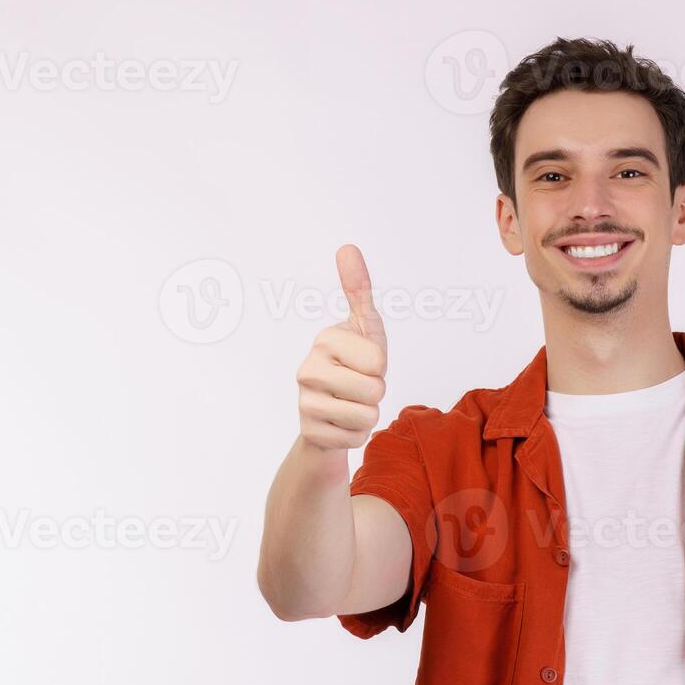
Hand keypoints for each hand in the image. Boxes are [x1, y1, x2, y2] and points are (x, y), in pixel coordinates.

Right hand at [294, 244, 388, 451]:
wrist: (328, 413)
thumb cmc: (353, 365)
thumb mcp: (364, 328)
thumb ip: (358, 289)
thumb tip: (347, 246)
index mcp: (325, 339)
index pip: (378, 359)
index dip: (379, 365)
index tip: (363, 363)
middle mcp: (307, 369)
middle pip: (375, 389)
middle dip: (376, 392)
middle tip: (358, 387)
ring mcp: (304, 403)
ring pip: (367, 416)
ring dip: (367, 414)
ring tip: (349, 404)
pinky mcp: (309, 432)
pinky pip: (356, 438)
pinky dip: (356, 434)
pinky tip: (340, 424)